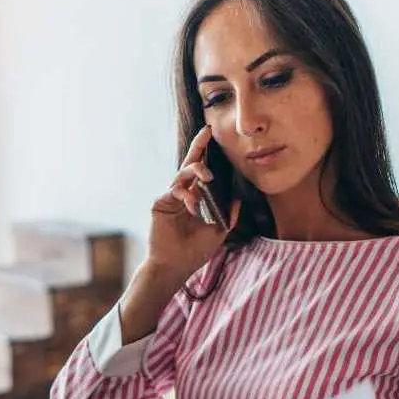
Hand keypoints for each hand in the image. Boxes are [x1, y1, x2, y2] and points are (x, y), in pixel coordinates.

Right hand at [148, 125, 240, 282]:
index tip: (213, 138)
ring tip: (209, 176)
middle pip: (189, 165)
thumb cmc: (194, 252)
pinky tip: (194, 206)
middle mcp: (181, 195)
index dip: (206, 155)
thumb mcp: (218, 233)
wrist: (175, 267)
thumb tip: (238, 200)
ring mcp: (169, 198)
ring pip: (182, 174)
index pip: (200, 173)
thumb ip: (228, 216)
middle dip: (198, 147)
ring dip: (196, 170)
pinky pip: (175, 190)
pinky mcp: (160, 203)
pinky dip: (187, 195)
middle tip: (208, 131)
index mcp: (194, 199)